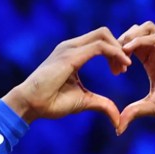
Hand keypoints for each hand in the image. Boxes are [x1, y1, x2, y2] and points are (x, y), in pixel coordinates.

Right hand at [1, 27, 129, 126]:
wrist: (30, 105)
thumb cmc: (51, 103)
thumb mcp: (84, 101)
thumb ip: (102, 105)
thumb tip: (118, 119)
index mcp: (72, 53)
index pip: (99, 41)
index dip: (114, 52)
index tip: (121, 70)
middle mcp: (71, 46)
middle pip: (103, 33)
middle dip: (119, 48)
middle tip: (124, 69)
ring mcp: (69, 48)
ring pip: (103, 35)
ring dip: (118, 50)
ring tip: (123, 69)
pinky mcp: (70, 56)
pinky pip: (99, 47)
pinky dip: (114, 53)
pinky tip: (120, 67)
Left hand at [116, 22, 154, 134]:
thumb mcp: (152, 108)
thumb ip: (134, 112)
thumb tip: (117, 127)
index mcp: (151, 62)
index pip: (131, 44)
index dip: (118, 53)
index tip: (114, 71)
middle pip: (136, 31)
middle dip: (121, 41)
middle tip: (115, 61)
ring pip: (146, 28)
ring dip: (130, 37)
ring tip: (122, 54)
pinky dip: (139, 41)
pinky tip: (129, 54)